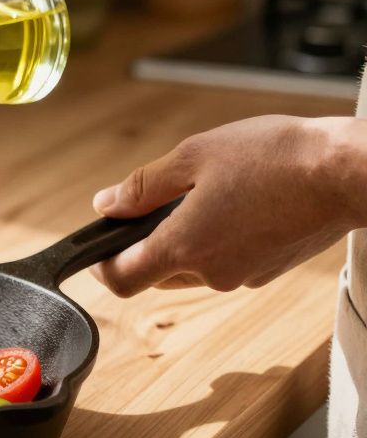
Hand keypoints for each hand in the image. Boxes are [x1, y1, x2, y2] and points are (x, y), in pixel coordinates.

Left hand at [90, 116, 366, 296]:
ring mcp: (244, 276)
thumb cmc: (276, 157)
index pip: (121, 280)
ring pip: (193, 267)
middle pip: (156, 274)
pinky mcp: (270, 270)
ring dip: (185, 239)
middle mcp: (211, 273)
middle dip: (146, 244)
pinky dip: (219, 239)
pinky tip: (238, 201)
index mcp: (184, 248)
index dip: (101, 266)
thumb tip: (105, 206)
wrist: (351, 172)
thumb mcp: (193, 156)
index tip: (97, 245)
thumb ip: (143, 186)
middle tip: (154, 202)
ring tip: (205, 192)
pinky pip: (227, 261)